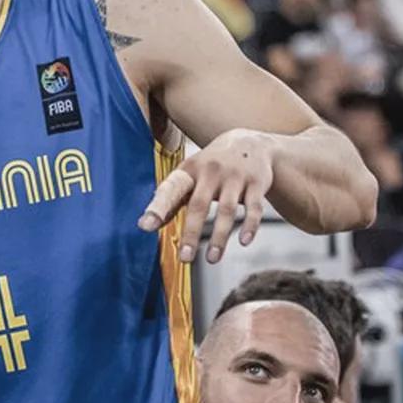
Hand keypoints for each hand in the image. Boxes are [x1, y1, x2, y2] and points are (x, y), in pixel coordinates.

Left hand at [139, 128, 273, 262]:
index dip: (157, 208)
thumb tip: (147, 225)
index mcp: (189, 170)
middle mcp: (211, 171)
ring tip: (212, 259)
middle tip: (185, 258)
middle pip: (199, 205)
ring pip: (226, 210)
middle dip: (192, 233)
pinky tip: (244, 242)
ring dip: (219, 237)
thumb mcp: (190, 175)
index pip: (170, 190)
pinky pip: (254, 207)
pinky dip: (250, 225)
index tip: (145, 226)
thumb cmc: (212, 166)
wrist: (250, 142)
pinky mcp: (257, 183)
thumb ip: (172, 199)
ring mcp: (235, 176)